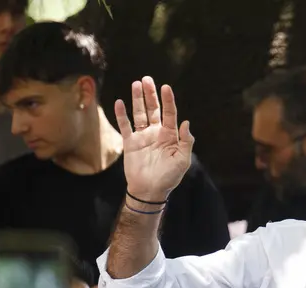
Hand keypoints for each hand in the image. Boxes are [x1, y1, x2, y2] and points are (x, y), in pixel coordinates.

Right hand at [115, 76, 193, 200]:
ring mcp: (143, 137)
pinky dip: (121, 115)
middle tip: (147, 79)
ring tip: (136, 84)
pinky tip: (119, 102)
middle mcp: (156, 133)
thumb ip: (185, 141)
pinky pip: (125, 126)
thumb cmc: (169, 177)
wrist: (149, 190)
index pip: (170, 114)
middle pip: (153, 109)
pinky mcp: (130, 143)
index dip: (168, 100)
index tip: (166, 87)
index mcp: (170, 136)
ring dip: (137, 99)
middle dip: (151, 94)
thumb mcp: (182, 160)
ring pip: (139, 114)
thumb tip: (186, 122)